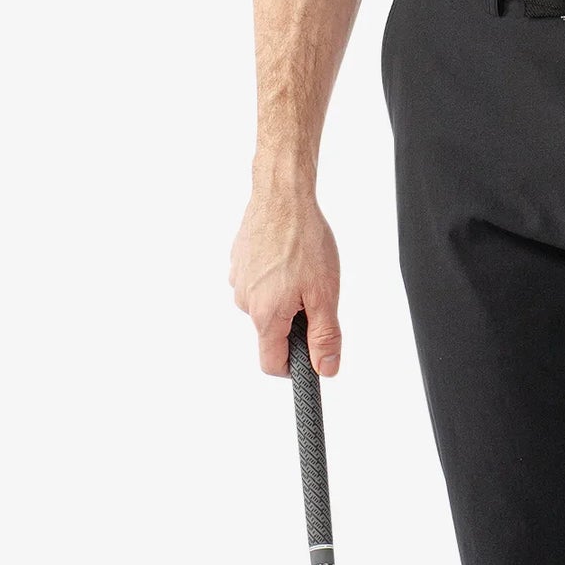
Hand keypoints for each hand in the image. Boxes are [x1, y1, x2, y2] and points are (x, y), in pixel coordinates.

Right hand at [229, 190, 342, 378]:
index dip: (294, 366)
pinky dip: (273, 274)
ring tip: (302, 265)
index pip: (271, 364)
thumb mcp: (325, 292)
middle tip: (315, 290)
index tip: (311, 351)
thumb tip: (326, 370)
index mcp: (265, 315)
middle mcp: (245, 302)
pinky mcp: (239, 260)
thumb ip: (325, 336)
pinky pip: (258, 279)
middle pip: (271, 330)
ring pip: (265, 303)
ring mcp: (239, 279)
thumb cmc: (304, 239)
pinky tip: (286, 253)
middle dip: (294, 319)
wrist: (283, 194)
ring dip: (284, 294)